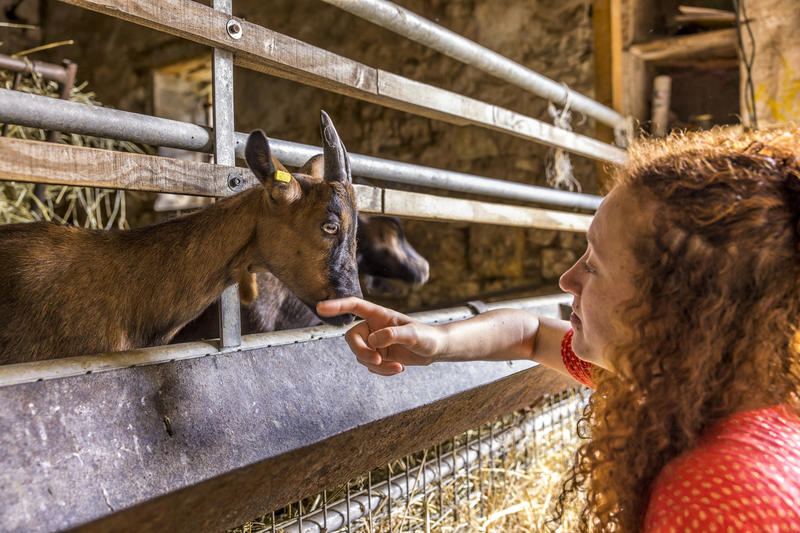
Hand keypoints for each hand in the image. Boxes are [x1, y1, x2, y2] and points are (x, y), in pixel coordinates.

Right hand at [316, 297, 443, 375]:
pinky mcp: (377, 356)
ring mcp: (373, 343)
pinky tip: (398, 369)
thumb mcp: (413, 335)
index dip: (337, 306)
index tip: (320, 307)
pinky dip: (382, 371)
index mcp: (379, 314)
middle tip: (377, 361)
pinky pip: (370, 366)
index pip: (354, 306)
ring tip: (398, 368)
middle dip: (362, 352)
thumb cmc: (426, 336)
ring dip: (377, 366)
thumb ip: (393, 335)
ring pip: (361, 356)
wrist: (434, 349)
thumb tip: (372, 341)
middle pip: (351, 338)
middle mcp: (372, 327)